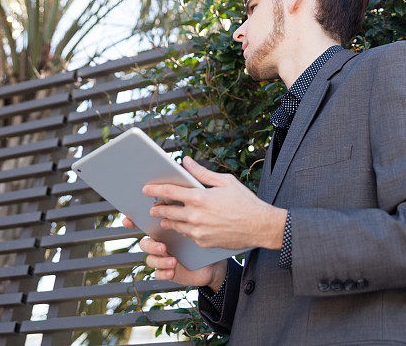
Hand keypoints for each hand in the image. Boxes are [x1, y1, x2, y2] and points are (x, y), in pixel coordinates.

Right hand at [121, 215, 224, 287]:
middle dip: (150, 245)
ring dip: (159, 260)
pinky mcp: (168, 272)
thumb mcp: (198, 222)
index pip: (146, 224)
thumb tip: (181, 193)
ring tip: (172, 261)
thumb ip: (187, 209)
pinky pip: (158, 274)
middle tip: (163, 246)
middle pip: (145, 243)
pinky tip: (172, 270)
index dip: (133, 222)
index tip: (127, 220)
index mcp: (165, 229)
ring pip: (149, 259)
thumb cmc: (205, 238)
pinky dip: (163, 272)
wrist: (215, 262)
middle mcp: (161, 243)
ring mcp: (163, 258)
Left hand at [141, 155, 286, 250]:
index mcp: (200, 197)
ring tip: (165, 216)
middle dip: (157, 208)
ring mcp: (198, 232)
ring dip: (168, 220)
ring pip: (175, 226)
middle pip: (167, 211)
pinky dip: (184, 230)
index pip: (170, 191)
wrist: (260, 226)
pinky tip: (185, 226)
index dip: (155, 189)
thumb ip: (202, 173)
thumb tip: (186, 162)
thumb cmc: (245, 201)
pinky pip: (187, 235)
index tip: (145, 189)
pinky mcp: (203, 242)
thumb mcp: (225, 182)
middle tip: (152, 207)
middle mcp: (196, 216)